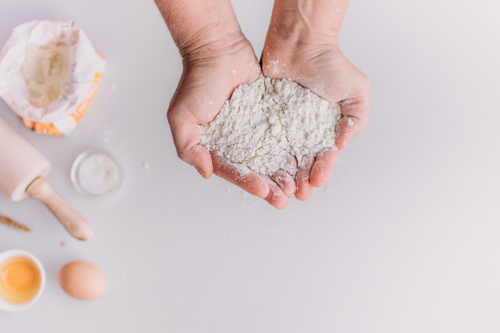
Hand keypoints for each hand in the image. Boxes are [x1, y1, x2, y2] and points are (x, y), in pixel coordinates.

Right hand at [167, 33, 292, 207]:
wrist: (218, 49)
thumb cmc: (196, 81)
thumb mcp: (182, 116)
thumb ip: (188, 147)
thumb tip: (206, 172)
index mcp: (215, 147)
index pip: (232, 170)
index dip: (248, 182)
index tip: (264, 190)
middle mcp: (235, 142)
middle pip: (255, 170)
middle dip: (270, 186)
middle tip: (285, 199)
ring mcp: (254, 130)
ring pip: (272, 157)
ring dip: (284, 174)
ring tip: (298, 188)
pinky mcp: (270, 117)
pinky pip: (283, 135)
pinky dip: (293, 149)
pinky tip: (304, 160)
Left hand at [262, 26, 369, 200]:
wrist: (300, 41)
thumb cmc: (331, 63)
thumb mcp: (356, 91)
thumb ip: (356, 119)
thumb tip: (341, 144)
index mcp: (324, 130)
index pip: (323, 157)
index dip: (321, 170)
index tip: (317, 182)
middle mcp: (302, 132)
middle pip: (300, 162)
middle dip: (300, 180)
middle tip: (297, 194)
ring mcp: (281, 126)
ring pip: (280, 157)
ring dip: (281, 176)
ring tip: (280, 189)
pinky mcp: (262, 118)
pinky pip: (260, 140)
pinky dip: (261, 156)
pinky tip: (261, 169)